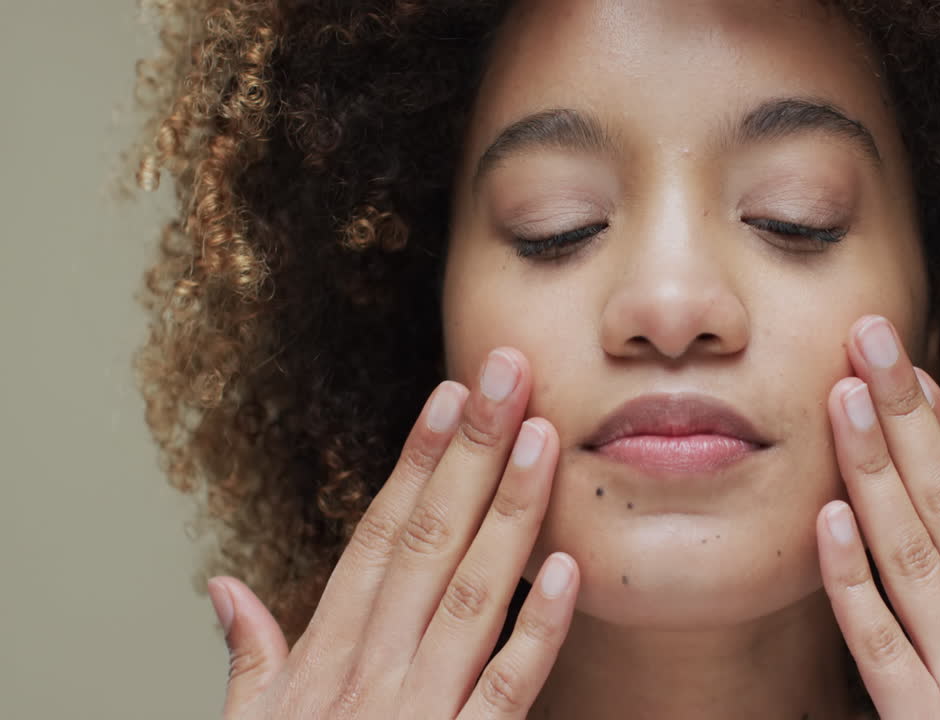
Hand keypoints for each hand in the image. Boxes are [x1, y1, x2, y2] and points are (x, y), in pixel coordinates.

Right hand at [204, 347, 577, 718]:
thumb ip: (248, 658)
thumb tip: (224, 589)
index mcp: (327, 657)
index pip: (378, 535)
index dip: (415, 461)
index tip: (448, 395)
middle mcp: (371, 672)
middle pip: (428, 541)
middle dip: (471, 453)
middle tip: (508, 374)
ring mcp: (416, 714)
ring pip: (472, 595)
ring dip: (510, 514)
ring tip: (544, 440)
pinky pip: (507, 690)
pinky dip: (540, 630)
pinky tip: (571, 571)